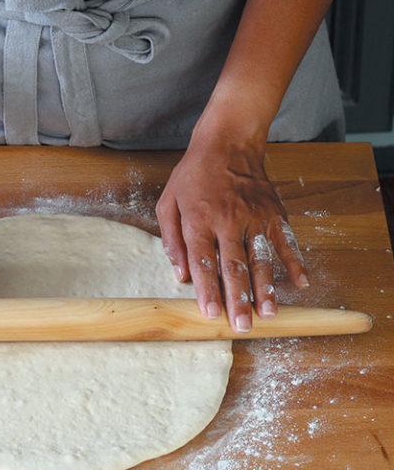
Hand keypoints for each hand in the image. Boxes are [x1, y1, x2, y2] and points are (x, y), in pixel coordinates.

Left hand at [156, 132, 308, 333]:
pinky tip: (301, 283)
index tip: (210, 313)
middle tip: (241, 326)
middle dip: (237, 298)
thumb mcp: (169, 202)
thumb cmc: (193, 175)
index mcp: (199, 219)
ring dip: (265, 288)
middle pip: (233, 266)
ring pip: (261, 258)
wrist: (228, 143)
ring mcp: (255, 216)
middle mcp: (228, 220)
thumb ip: (171, 238)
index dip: (206, 289)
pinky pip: (286, 241)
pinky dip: (295, 262)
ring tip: (267, 314)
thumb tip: (179, 273)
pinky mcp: (274, 213)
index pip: (203, 260)